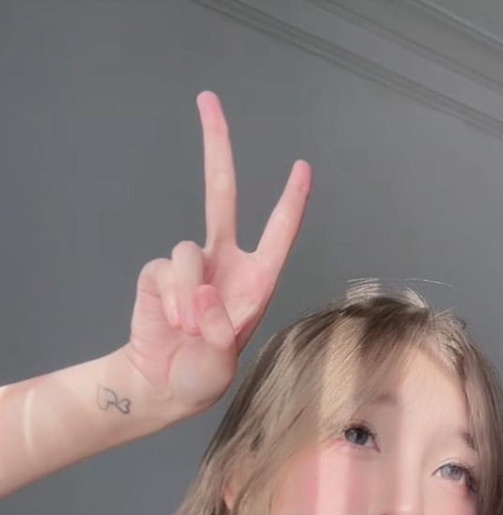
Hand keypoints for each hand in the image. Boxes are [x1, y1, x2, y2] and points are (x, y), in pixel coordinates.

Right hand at [122, 91, 311, 419]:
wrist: (161, 386)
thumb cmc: (201, 377)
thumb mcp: (221, 364)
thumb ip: (218, 329)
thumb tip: (201, 290)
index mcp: (255, 282)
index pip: (277, 234)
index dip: (290, 202)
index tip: (302, 167)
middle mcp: (225, 264)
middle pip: (221, 193)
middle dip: (216, 146)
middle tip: (207, 99)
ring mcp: (191, 266)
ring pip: (188, 252)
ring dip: (187, 297)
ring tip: (188, 330)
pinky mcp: (159, 272)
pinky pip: (165, 270)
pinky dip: (168, 301)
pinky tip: (170, 322)